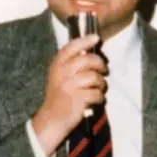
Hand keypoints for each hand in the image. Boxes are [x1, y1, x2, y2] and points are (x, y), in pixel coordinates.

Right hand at [31, 34, 106, 156]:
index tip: (96, 37)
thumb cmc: (59, 95)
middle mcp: (62, 73)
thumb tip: (91, 49)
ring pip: (95, 77)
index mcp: (57, 65)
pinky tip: (95, 100)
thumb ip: (71, 63)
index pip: (71, 46)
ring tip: (99, 88)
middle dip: (100, 64)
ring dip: (101, 84)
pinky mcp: (78, 99)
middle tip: (104, 70)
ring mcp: (70, 85)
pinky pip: (97, 93)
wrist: (52, 119)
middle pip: (88, 59)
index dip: (85, 40)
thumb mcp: (59, 75)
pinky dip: (100, 97)